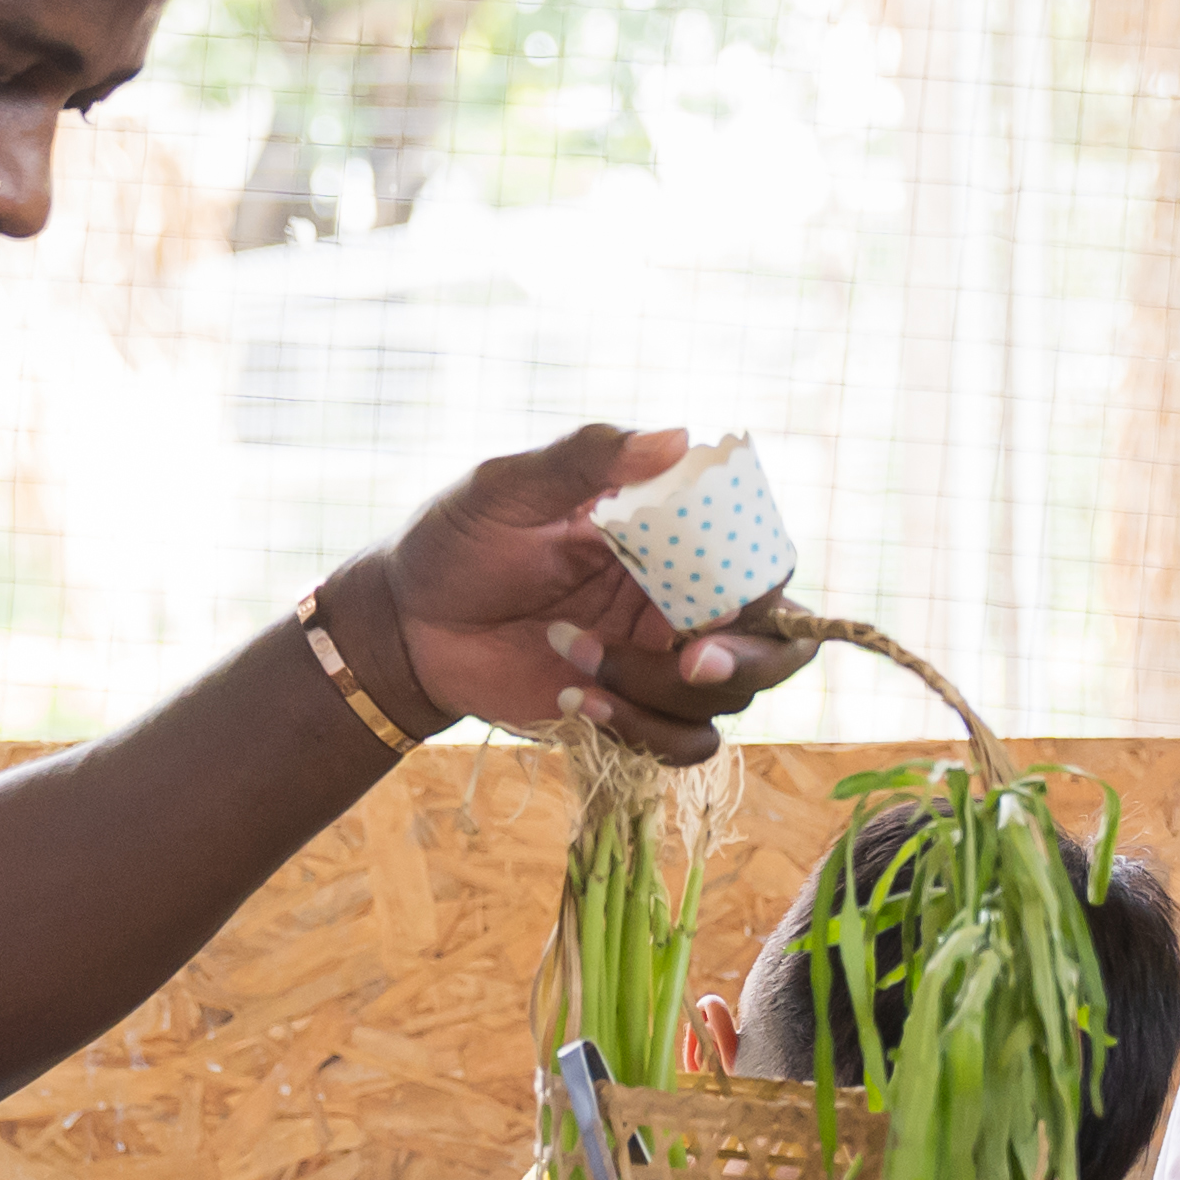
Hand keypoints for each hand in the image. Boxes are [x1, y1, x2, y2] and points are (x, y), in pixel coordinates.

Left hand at [325, 423, 823, 761]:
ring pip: (726, 701)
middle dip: (747, 660)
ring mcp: (660, 661)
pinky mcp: (634, 711)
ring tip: (572, 657)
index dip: (763, 586)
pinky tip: (577, 702)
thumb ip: (588, 459)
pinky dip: (643, 732)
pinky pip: (685, 743)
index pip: (762, 560)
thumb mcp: (509, 487)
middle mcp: (682, 599)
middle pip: (775, 644)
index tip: (721, 602)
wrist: (404, 625)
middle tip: (690, 661)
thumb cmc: (456, 540)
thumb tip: (675, 437)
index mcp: (670, 537)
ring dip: (658, 691)